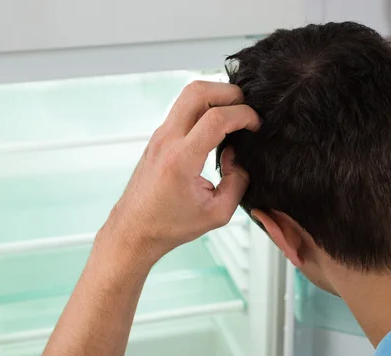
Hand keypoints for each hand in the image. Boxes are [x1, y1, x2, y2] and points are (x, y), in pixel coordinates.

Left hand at [100, 81, 260, 262]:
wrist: (134, 229)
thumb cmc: (169, 225)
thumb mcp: (217, 213)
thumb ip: (237, 182)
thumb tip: (239, 157)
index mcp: (181, 159)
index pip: (216, 118)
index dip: (244, 115)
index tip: (256, 125)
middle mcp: (167, 141)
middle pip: (198, 91)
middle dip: (229, 93)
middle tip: (245, 110)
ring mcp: (160, 136)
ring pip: (188, 94)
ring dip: (215, 97)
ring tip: (233, 116)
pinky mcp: (159, 137)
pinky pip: (183, 109)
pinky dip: (204, 108)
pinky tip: (217, 127)